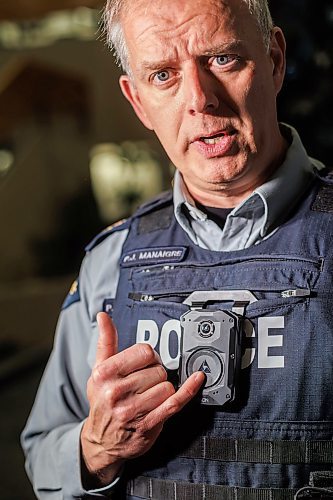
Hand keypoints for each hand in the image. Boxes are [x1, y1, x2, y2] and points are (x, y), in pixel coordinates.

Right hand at [81, 312, 204, 486]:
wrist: (101, 442)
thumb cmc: (102, 402)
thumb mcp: (98, 371)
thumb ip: (105, 341)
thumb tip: (103, 316)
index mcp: (105, 374)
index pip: (144, 352)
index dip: (148, 356)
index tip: (144, 363)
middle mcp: (116, 392)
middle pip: (158, 369)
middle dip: (155, 374)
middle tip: (144, 383)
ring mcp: (132, 410)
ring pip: (167, 386)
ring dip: (163, 389)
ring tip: (149, 396)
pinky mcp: (148, 425)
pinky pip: (175, 403)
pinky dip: (189, 390)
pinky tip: (197, 379)